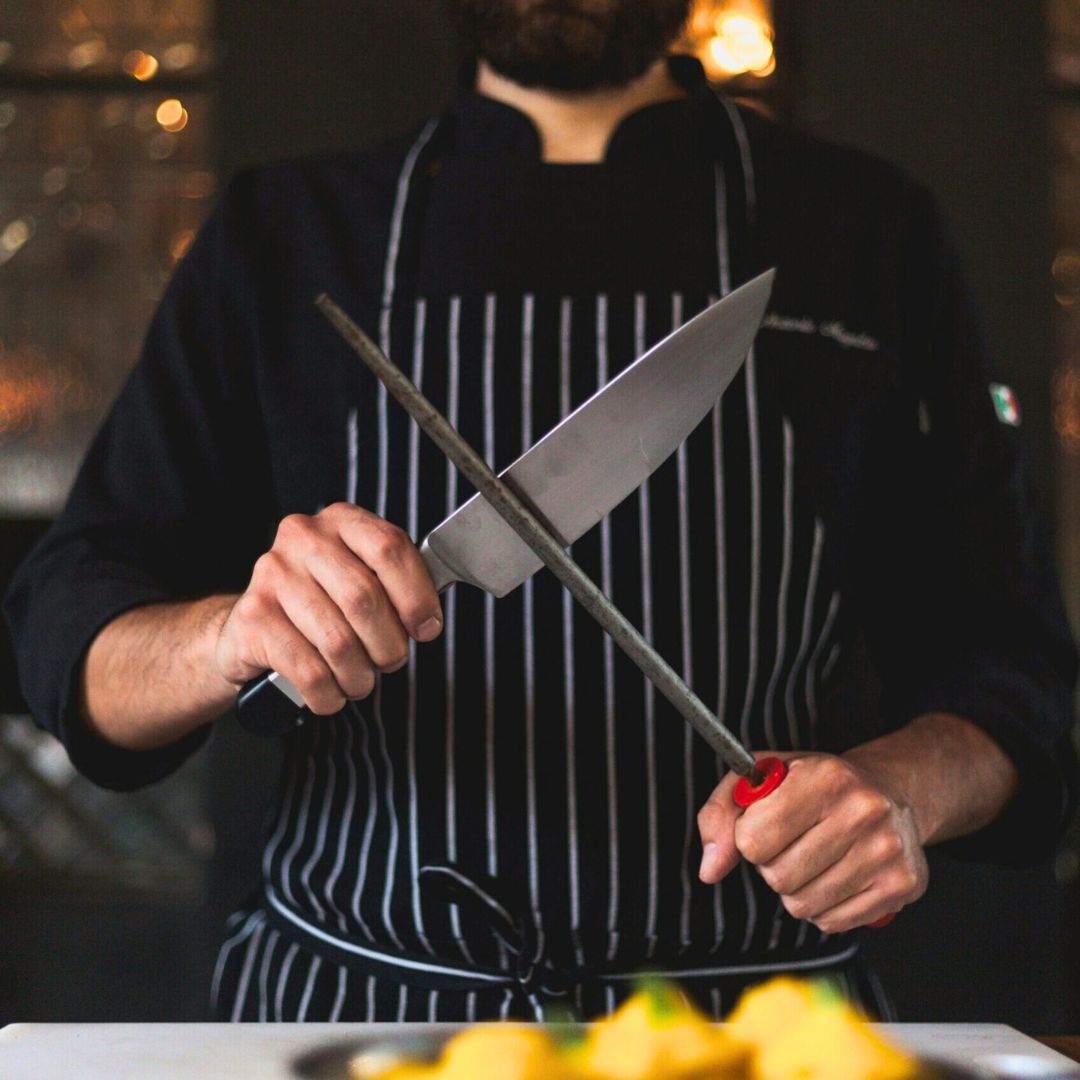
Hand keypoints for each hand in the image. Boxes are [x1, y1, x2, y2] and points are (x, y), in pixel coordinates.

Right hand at [215, 503, 442, 714]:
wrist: (255, 626)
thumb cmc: (323, 603)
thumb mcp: (362, 579)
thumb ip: (396, 587)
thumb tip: (427, 621)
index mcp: (341, 521)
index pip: (390, 548)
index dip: (417, 595)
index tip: (426, 628)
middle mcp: (303, 539)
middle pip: (364, 598)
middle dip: (388, 644)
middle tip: (390, 660)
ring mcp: (272, 575)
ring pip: (337, 641)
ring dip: (359, 675)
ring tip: (359, 681)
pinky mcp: (252, 618)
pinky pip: (308, 670)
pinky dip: (329, 693)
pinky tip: (331, 692)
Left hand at [696, 752, 927, 932]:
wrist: (889, 791)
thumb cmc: (814, 784)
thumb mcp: (761, 777)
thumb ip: (721, 815)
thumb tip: (710, 869)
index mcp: (824, 776)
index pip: (753, 839)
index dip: (747, 838)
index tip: (762, 824)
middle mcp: (862, 811)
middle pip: (778, 877)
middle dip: (772, 865)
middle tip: (792, 841)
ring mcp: (886, 850)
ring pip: (802, 905)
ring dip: (795, 889)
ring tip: (813, 857)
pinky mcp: (902, 885)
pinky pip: (832, 922)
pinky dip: (823, 907)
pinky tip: (836, 875)